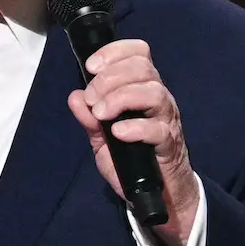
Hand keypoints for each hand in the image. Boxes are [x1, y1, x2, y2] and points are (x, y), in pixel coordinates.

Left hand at [66, 38, 201, 245]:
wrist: (158, 193)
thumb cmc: (133, 160)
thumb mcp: (103, 139)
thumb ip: (89, 119)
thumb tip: (74, 97)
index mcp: (142, 89)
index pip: (138, 53)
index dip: (115, 52)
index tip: (90, 66)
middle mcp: (158, 98)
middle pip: (143, 68)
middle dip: (110, 77)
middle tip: (92, 99)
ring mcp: (167, 120)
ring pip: (153, 92)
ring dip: (121, 98)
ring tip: (101, 114)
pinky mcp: (170, 144)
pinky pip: (158, 129)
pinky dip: (135, 127)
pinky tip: (118, 133)